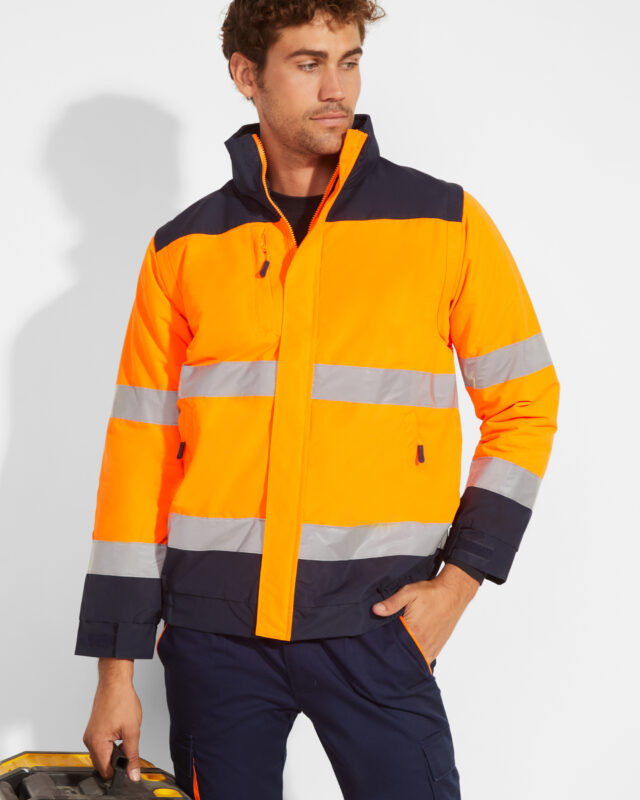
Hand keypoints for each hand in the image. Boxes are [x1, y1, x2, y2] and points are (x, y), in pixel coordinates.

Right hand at [83, 658, 141, 782]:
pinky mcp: (93, 729)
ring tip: (124, 736)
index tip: (128, 766)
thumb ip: (133, 755)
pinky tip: (119, 732)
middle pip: (102, 764)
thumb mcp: (132, 731)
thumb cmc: (121, 700)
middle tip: (128, 747)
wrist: (115, 682)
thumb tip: (133, 773)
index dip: (118, 771)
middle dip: (116, 760)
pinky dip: (110, 743)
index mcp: (97, 743)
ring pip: (101, 754)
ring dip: (113, 751)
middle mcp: (89, 740)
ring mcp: (90, 734)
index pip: (105, 771)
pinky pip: (100, 744)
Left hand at [371, 563, 479, 663]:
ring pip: (416, 659)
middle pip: (405, 655)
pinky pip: (427, 659)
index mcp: (414, 630)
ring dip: (408, 656)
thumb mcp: (408, 592)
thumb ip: (392, 603)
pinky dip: (419, 658)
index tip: (380, 645)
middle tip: (388, 649)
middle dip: (396, 653)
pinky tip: (412, 652)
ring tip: (399, 651)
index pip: (395, 646)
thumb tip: (376, 610)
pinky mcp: (438, 646)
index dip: (387, 646)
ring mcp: (432, 646)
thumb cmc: (431, 592)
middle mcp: (424, 642)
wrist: (453, 593)